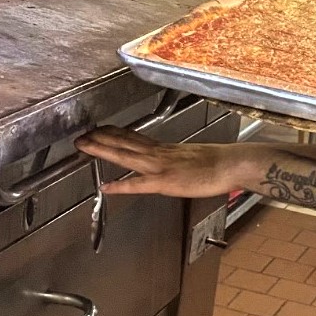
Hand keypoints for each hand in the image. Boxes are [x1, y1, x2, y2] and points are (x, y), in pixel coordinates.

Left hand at [75, 126, 240, 196]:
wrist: (232, 163)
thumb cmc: (220, 163)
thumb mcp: (196, 158)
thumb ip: (181, 161)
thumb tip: (178, 164)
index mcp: (167, 150)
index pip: (136, 138)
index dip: (116, 133)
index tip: (102, 128)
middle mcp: (161, 154)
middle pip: (125, 143)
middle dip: (102, 138)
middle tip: (82, 134)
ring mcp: (162, 167)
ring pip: (127, 156)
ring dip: (103, 150)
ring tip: (85, 146)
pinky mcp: (166, 182)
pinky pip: (139, 184)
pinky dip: (121, 186)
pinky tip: (106, 187)